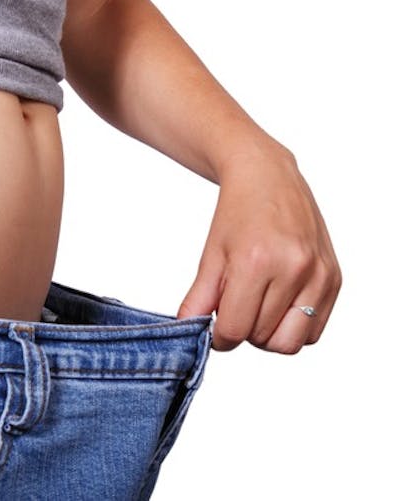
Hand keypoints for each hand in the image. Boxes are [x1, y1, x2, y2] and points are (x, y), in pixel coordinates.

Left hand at [176, 145, 341, 353]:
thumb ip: (198, 299)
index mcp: (257, 262)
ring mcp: (319, 275)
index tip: (214, 328)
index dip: (219, 336)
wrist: (268, 179)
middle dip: (243, 331)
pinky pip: (313, 331)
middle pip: (262, 339)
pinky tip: (279, 305)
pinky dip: (293, 329)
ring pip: (290, 343)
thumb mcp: (210, 256)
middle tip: (236, 307)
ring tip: (257, 308)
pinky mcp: (334, 279)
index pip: (236, 329)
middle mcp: (293, 269)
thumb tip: (189, 331)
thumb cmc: (237, 215)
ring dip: (269, 336)